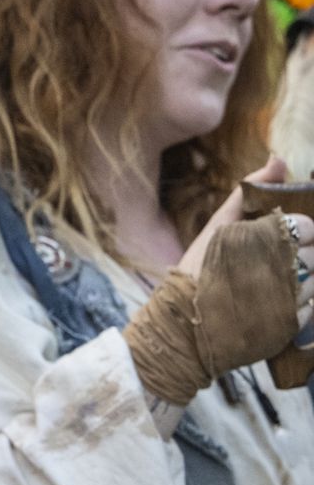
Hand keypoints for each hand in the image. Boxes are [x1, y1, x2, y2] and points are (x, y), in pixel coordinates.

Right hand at [126, 159, 305, 404]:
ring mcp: (286, 300)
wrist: (182, 325)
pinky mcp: (289, 326)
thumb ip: (249, 191)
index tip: (280, 237)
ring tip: (274, 282)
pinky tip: (277, 302)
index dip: (298, 231)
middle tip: (275, 261)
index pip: (306, 227)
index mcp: (263, 240)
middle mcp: (279, 270)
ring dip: (302, 281)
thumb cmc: (197, 269)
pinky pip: (312, 310)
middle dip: (301, 256)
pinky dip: (301, 304)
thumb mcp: (218, 225)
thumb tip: (278, 158)